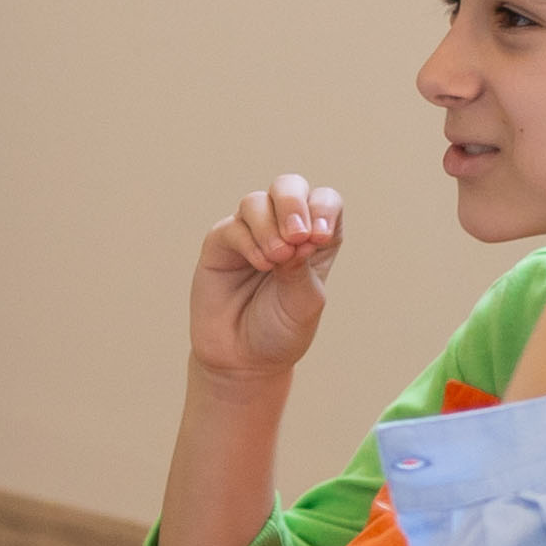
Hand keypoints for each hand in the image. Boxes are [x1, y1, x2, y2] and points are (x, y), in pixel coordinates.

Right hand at [186, 177, 346, 385]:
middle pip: (289, 187)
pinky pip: (233, 227)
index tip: (318, 239)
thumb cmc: (280, 330)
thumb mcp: (304, 302)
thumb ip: (302, 268)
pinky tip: (260, 266)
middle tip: (297, 236)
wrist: (243, 359)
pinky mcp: (221, 244)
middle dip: (293, 203)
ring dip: (269, 226)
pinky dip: (249, 242)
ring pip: (257, 201)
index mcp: (315, 239)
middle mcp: (282, 229)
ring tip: (276, 260)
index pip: (325, 201)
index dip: (323, 209)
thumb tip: (294, 236)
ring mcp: (250, 233)